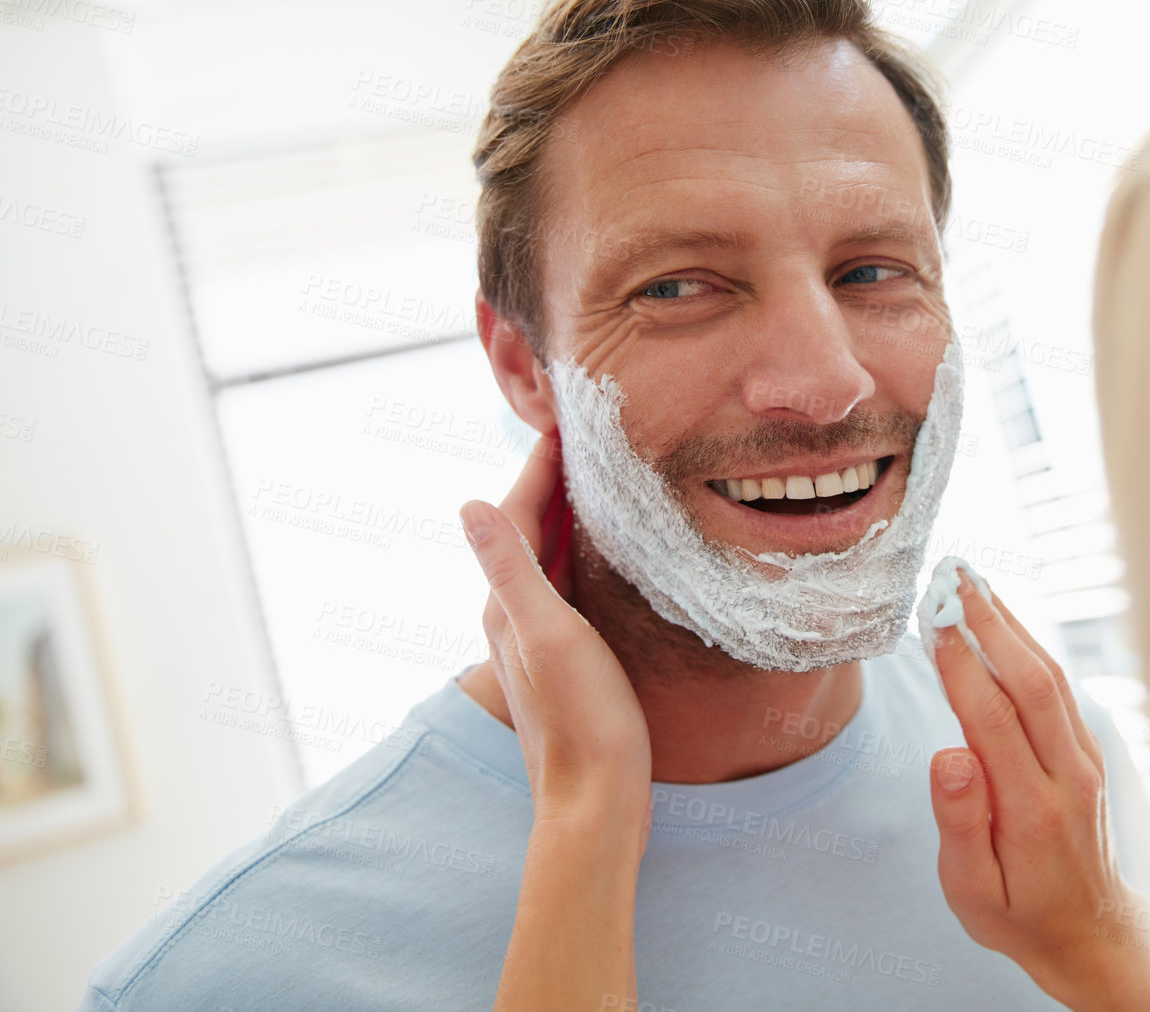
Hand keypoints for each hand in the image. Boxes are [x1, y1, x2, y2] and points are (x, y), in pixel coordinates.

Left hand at [462, 434, 651, 1011]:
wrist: (596, 801)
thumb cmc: (580, 720)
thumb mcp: (547, 635)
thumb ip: (511, 570)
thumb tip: (468, 504)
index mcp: (508, 603)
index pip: (519, 513)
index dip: (538, 464)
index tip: (561, 417)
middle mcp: (516, 615)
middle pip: (532, 528)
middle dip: (554, 479)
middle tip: (585, 433)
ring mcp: (542, 636)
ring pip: (553, 556)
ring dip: (571, 514)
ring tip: (600, 475)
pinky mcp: (569, 655)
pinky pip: (572, 583)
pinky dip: (587, 551)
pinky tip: (611, 552)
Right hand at [927, 567, 1149, 1011]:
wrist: (1089, 932)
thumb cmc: (1017, 914)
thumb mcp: (972, 892)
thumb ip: (960, 823)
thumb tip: (948, 754)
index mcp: (1032, 812)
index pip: (992, 720)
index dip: (961, 666)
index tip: (932, 620)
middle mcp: (1069, 776)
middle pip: (1031, 682)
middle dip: (990, 622)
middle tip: (953, 575)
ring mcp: (1086, 760)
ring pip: (1050, 676)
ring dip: (1012, 623)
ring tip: (973, 580)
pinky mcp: (1089, 752)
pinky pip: (1059, 687)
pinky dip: (1029, 645)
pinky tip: (1002, 621)